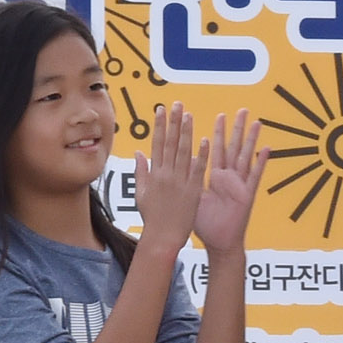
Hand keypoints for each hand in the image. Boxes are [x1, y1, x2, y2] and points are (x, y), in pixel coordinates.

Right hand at [131, 103, 206, 252]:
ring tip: (188, 115)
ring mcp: (179, 182)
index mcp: (154, 174)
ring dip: (186, 132)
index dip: (159, 125)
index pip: (156, 144)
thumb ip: (141, 171)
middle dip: (173, 122)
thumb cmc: (152, 218)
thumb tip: (138, 152)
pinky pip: (197, 170)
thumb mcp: (141, 194)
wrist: (162, 237)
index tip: (161, 110)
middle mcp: (166, 175)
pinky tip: (204, 140)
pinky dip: (200, 155)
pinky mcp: (192, 191)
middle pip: (169, 143)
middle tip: (176, 104)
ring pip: (183, 152)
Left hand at [192, 110, 267, 253]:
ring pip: (245, 156)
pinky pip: (255, 175)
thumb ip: (186, 178)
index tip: (216, 115)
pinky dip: (261, 162)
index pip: (214, 149)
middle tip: (240, 110)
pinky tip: (267, 149)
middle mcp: (228, 177)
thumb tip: (178, 162)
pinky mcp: (247, 194)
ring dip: (251, 139)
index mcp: (214, 177)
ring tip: (256, 122)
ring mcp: (239, 184)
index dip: (216, 133)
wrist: (218, 243)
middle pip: (232, 147)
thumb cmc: (204, 224)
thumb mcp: (191, 198)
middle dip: (235, 128)